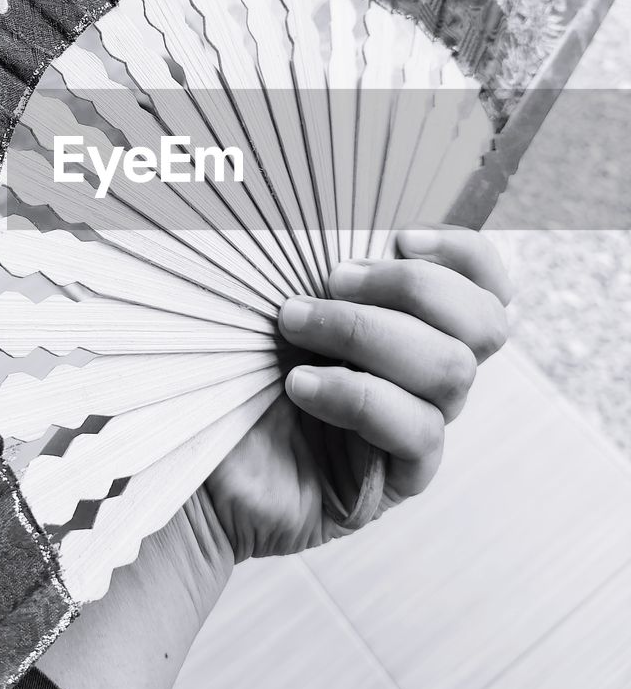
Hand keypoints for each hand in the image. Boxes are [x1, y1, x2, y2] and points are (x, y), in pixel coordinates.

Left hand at [197, 225, 511, 561]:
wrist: (203, 464)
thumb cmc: (239, 375)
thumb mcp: (277, 305)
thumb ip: (319, 266)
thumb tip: (324, 210)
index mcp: (416, 326)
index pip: (485, 285)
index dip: (463, 254)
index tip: (401, 237)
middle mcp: (430, 376)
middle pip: (484, 323)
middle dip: (411, 287)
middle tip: (331, 280)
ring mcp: (421, 427)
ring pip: (451, 370)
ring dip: (368, 333)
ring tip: (295, 324)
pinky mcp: (401, 477)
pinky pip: (417, 430)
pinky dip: (356, 394)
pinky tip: (300, 385)